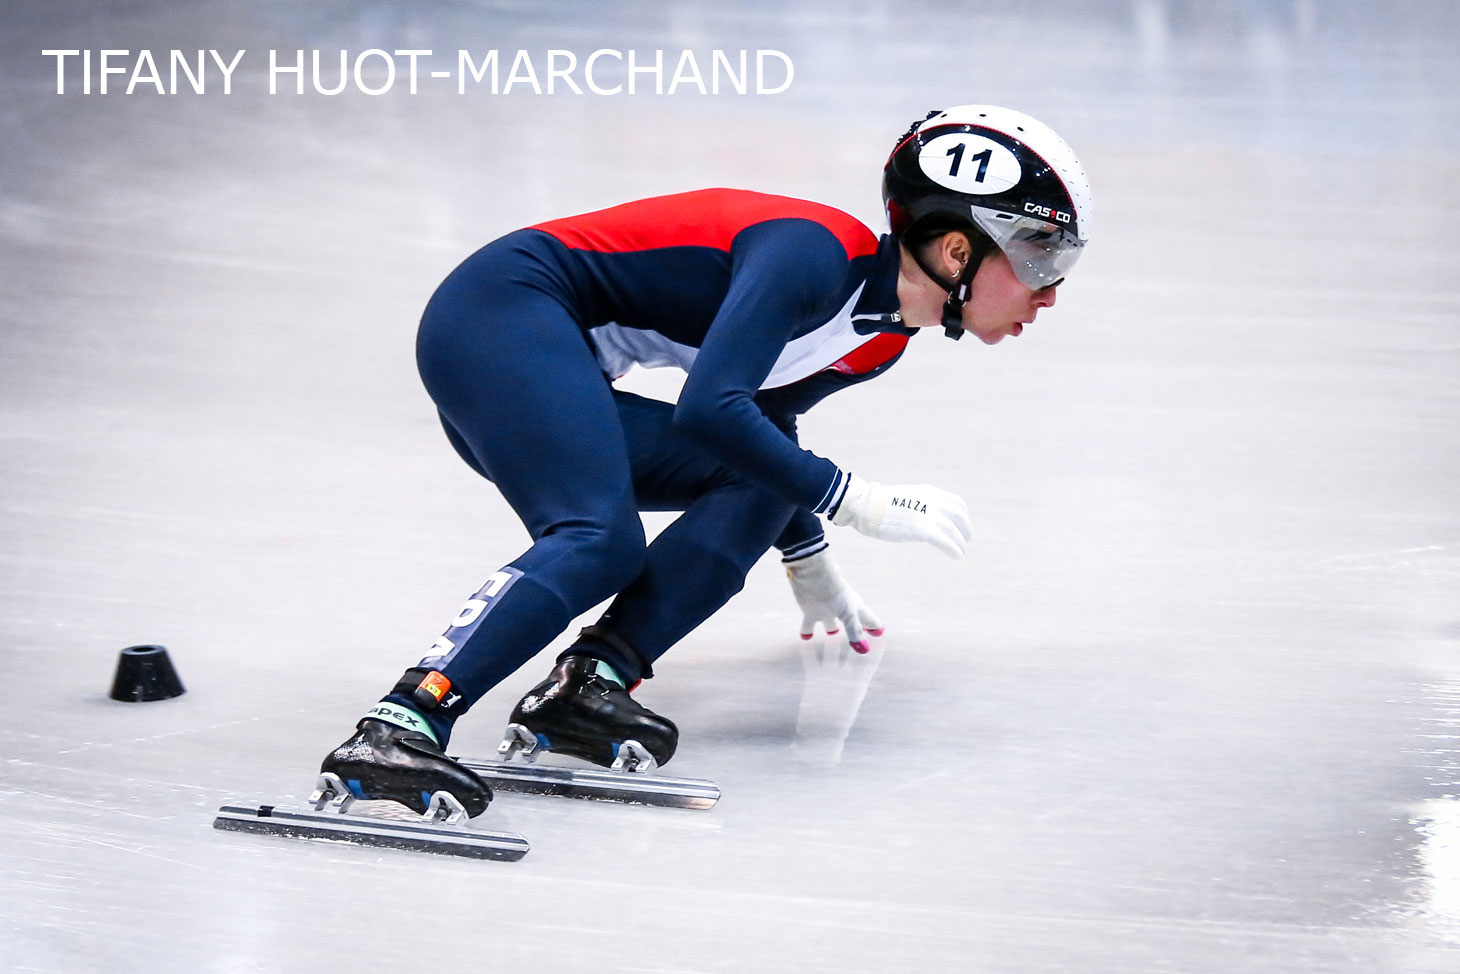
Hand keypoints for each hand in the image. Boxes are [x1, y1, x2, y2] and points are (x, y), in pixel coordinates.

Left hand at [785, 548, 883, 653]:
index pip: (868, 619)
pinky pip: (808, 625)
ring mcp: (826, 610)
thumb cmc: (836, 593)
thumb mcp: (849, 614)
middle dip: (855, 629)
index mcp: (855, 607)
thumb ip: (855, 631)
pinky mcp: (810, 611)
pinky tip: (805, 637)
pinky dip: (807, 632)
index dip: (874, 626)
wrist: (812, 576)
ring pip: (830, 623)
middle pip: (851, 621)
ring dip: (831, 629)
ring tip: (831, 633)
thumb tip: (864, 649)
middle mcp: (841, 609)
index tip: (879, 632)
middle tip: (860, 636)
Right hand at [830, 474, 971, 557]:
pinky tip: (957, 555)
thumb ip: (919, 505)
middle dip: (965, 529)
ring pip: (953, 530)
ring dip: (960, 542)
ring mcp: (928, 514)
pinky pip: (945, 541)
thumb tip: (924, 519)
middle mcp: (932, 501)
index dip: (963, 516)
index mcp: (929, 492)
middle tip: (966, 540)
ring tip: (961, 551)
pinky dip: (953, 548)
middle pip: (958, 516)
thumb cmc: (880, 505)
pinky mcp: (922, 529)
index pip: (956, 503)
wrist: (867, 506)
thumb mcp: (906, 498)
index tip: (963, 525)